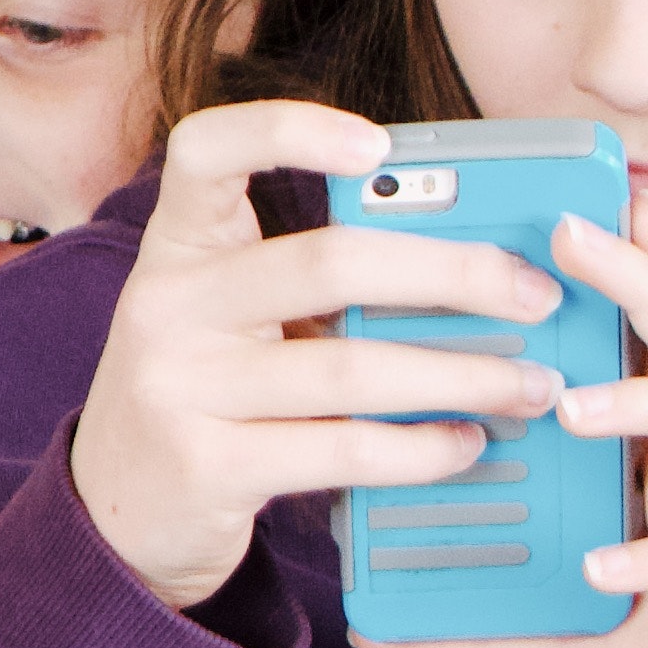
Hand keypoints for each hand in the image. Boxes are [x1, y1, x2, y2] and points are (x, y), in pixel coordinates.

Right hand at [71, 102, 572, 612]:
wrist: (112, 518)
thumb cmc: (203, 400)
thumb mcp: (225, 321)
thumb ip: (306, 281)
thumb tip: (470, 253)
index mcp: (176, 249)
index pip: (205, 149)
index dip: (288, 129)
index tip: (380, 143)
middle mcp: (165, 307)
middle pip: (328, 261)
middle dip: (455, 272)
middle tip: (535, 292)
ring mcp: (179, 389)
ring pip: (352, 366)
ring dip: (465, 375)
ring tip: (532, 384)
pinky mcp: (207, 468)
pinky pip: (342, 449)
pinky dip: (422, 449)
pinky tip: (465, 445)